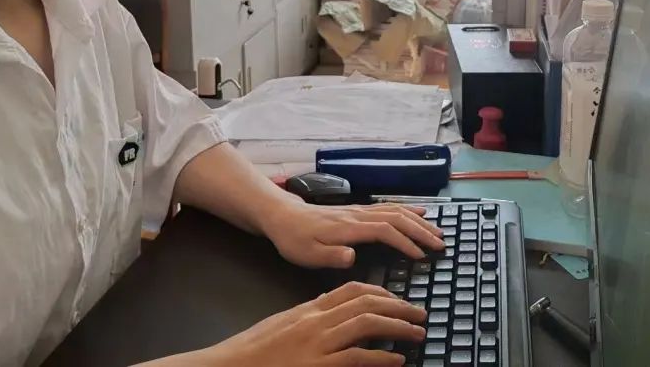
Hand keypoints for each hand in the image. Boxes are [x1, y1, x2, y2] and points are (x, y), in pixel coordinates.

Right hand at [203, 282, 426, 365]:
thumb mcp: (284, 325)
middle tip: (419, 313)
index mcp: (309, 309)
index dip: (382, 292)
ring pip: (367, 324)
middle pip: (366, 303)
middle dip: (398, 306)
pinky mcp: (317, 366)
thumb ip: (311, 317)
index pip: (353, 289)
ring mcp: (317, 343)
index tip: (399, 299)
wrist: (230, 365)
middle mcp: (317, 321)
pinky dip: (381, 358)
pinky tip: (396, 361)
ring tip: (417, 333)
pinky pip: (357, 357)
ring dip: (398, 327)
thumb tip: (335, 314)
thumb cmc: (254, 350)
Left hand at [263, 201, 444, 268]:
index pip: (385, 230)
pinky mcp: (358, 210)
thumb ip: (330, 256)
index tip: (421, 256)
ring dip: (418, 220)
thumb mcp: (306, 253)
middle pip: (397, 217)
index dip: (405, 242)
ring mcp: (359, 210)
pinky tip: (418, 214)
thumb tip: (353, 256)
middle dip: (421, 230)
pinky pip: (389, 207)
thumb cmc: (294, 238)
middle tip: (441, 244)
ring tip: (437, 231)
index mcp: (349, 227)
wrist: (282, 216)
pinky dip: (408, 211)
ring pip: (396, 210)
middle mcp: (358, 215)